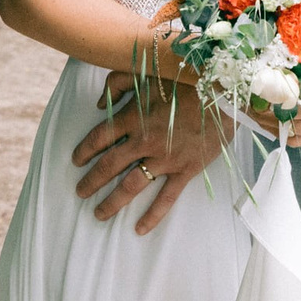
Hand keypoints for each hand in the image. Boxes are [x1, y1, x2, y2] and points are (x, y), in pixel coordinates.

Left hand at [75, 76, 229, 232]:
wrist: (224, 90)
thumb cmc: (186, 77)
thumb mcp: (147, 71)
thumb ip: (117, 83)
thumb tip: (100, 104)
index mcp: (134, 116)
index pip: (100, 137)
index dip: (84, 150)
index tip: (76, 160)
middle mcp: (144, 140)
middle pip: (109, 166)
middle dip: (91, 181)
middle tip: (80, 192)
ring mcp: (165, 157)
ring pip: (131, 186)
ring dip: (112, 202)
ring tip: (99, 213)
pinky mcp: (185, 169)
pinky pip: (165, 198)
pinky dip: (152, 216)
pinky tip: (138, 229)